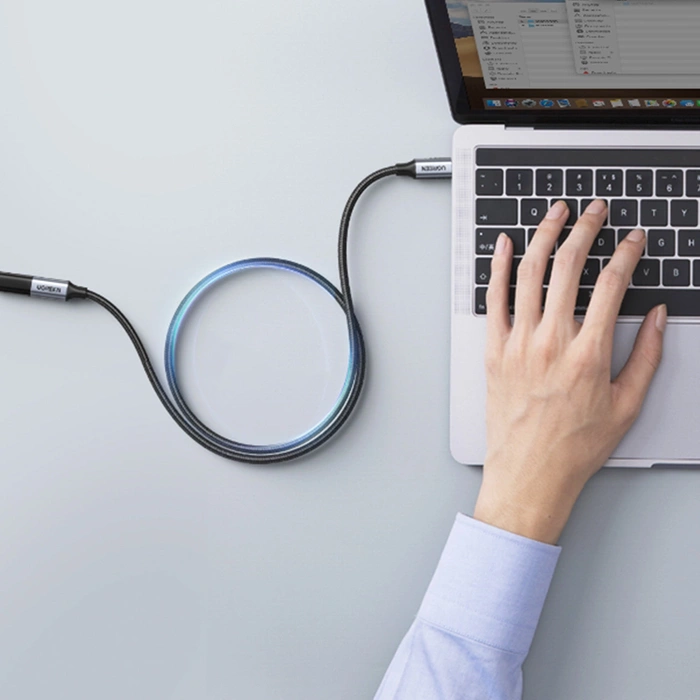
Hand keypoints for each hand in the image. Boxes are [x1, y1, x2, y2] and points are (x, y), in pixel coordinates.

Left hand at [473, 199, 666, 544]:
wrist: (529, 473)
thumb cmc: (575, 445)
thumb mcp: (626, 405)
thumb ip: (646, 356)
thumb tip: (656, 316)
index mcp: (587, 352)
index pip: (612, 284)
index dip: (627, 253)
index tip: (633, 239)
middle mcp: (550, 341)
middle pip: (568, 267)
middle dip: (586, 229)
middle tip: (595, 210)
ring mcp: (517, 343)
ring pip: (529, 274)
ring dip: (544, 236)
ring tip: (555, 213)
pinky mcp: (493, 350)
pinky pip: (493, 300)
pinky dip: (498, 268)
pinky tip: (504, 245)